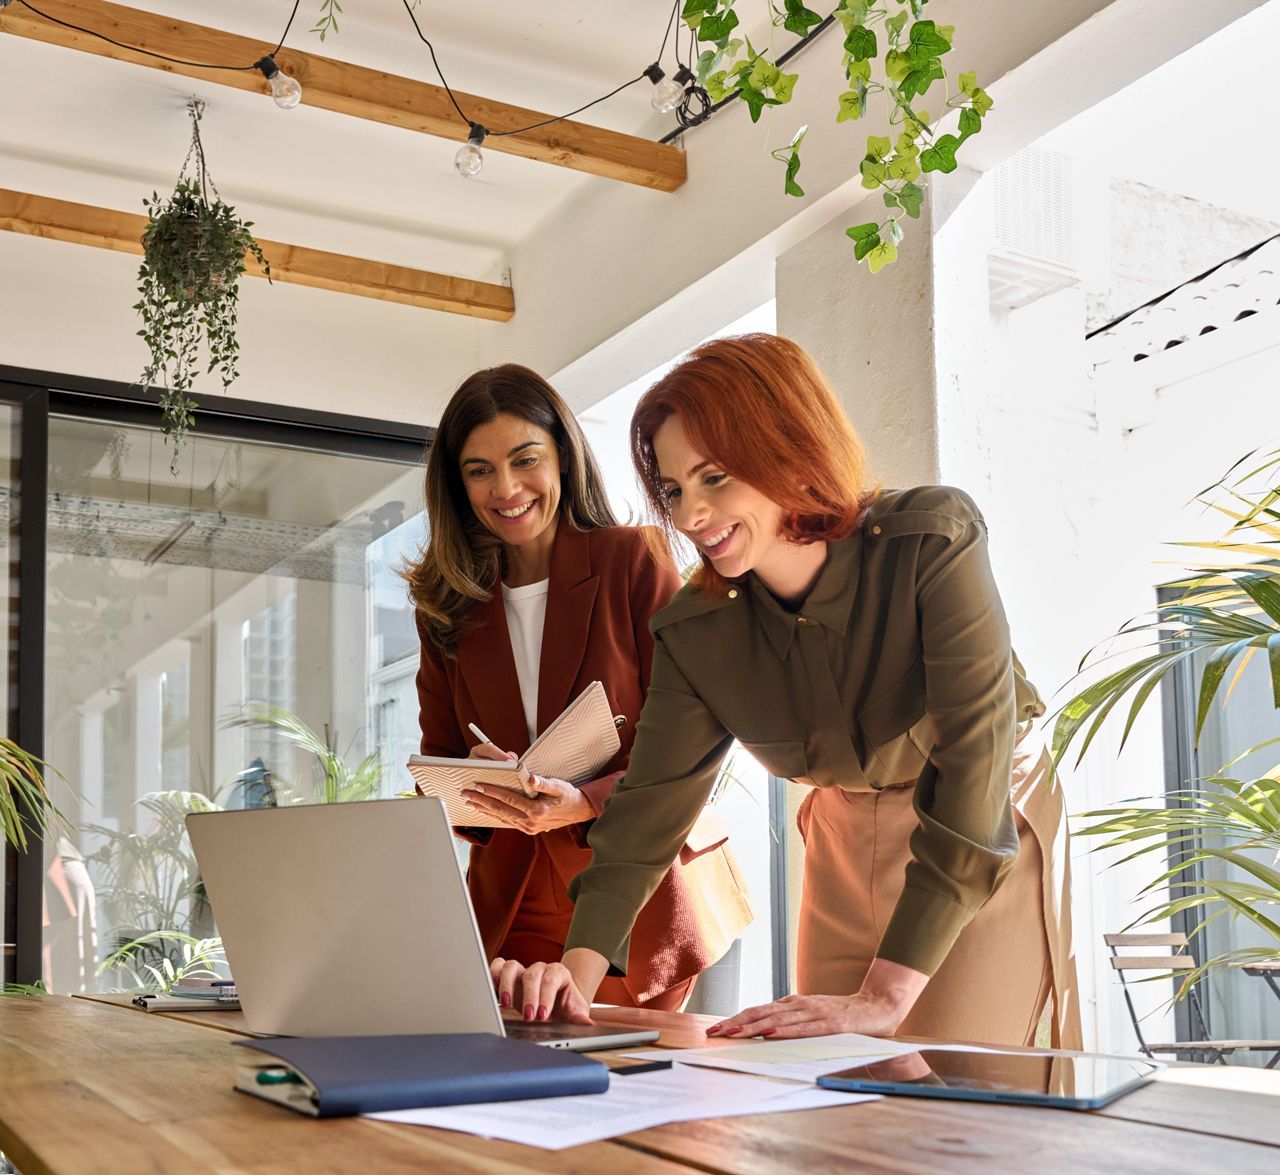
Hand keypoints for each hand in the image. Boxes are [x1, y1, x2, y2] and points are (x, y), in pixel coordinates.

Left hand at [461, 747, 592, 832]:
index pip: (508, 799)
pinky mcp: (528, 829)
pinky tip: (485, 811)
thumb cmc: (569, 796)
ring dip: (484, 809)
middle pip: (500, 810)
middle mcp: (530, 822)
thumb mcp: (559, 786)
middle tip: (465, 794)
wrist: (579, 812)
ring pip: (501, 818)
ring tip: (470, 802)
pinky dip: (494, 816)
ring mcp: (528, 828)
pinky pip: (507, 822)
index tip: (478, 785)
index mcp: (536, 810)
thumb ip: (544, 783)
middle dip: (481, 801)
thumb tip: (529, 778)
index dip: (492, 791)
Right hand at [489, 957, 593, 1024]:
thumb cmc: (565, 1007)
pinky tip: (492, 991)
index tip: (542, 1015)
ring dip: (506, 985)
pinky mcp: (509, 976)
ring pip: (511, 966)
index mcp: (559, 974)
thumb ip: (581, 1018)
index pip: (551, 979)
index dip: (545, 996)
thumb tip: (590, 1025)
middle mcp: (540, 969)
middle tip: (529, 1017)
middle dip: (529, 996)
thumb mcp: (575, 1013)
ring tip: (506, 1004)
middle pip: (532, 974)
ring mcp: (523, 971)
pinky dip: (493, 975)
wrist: (558, 1003)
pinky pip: (498, 966)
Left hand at [706, 958, 927, 1039]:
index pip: (758, 1010)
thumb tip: (764, 1027)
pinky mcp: (830, 1024)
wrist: (876, 1006)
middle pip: (761, 1013)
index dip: (736, 1018)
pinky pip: (803, 1029)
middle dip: (736, 1023)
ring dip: (753, 1027)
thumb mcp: (811, 1013)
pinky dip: (785, 1031)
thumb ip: (791, 1018)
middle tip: (715, 1033)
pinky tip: (770, 1034)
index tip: (716, 1029)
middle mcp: (799, 1004)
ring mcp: (814, 1012)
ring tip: (734, 1033)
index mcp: (793, 1003)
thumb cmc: (842, 1013)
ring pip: (778, 1020)